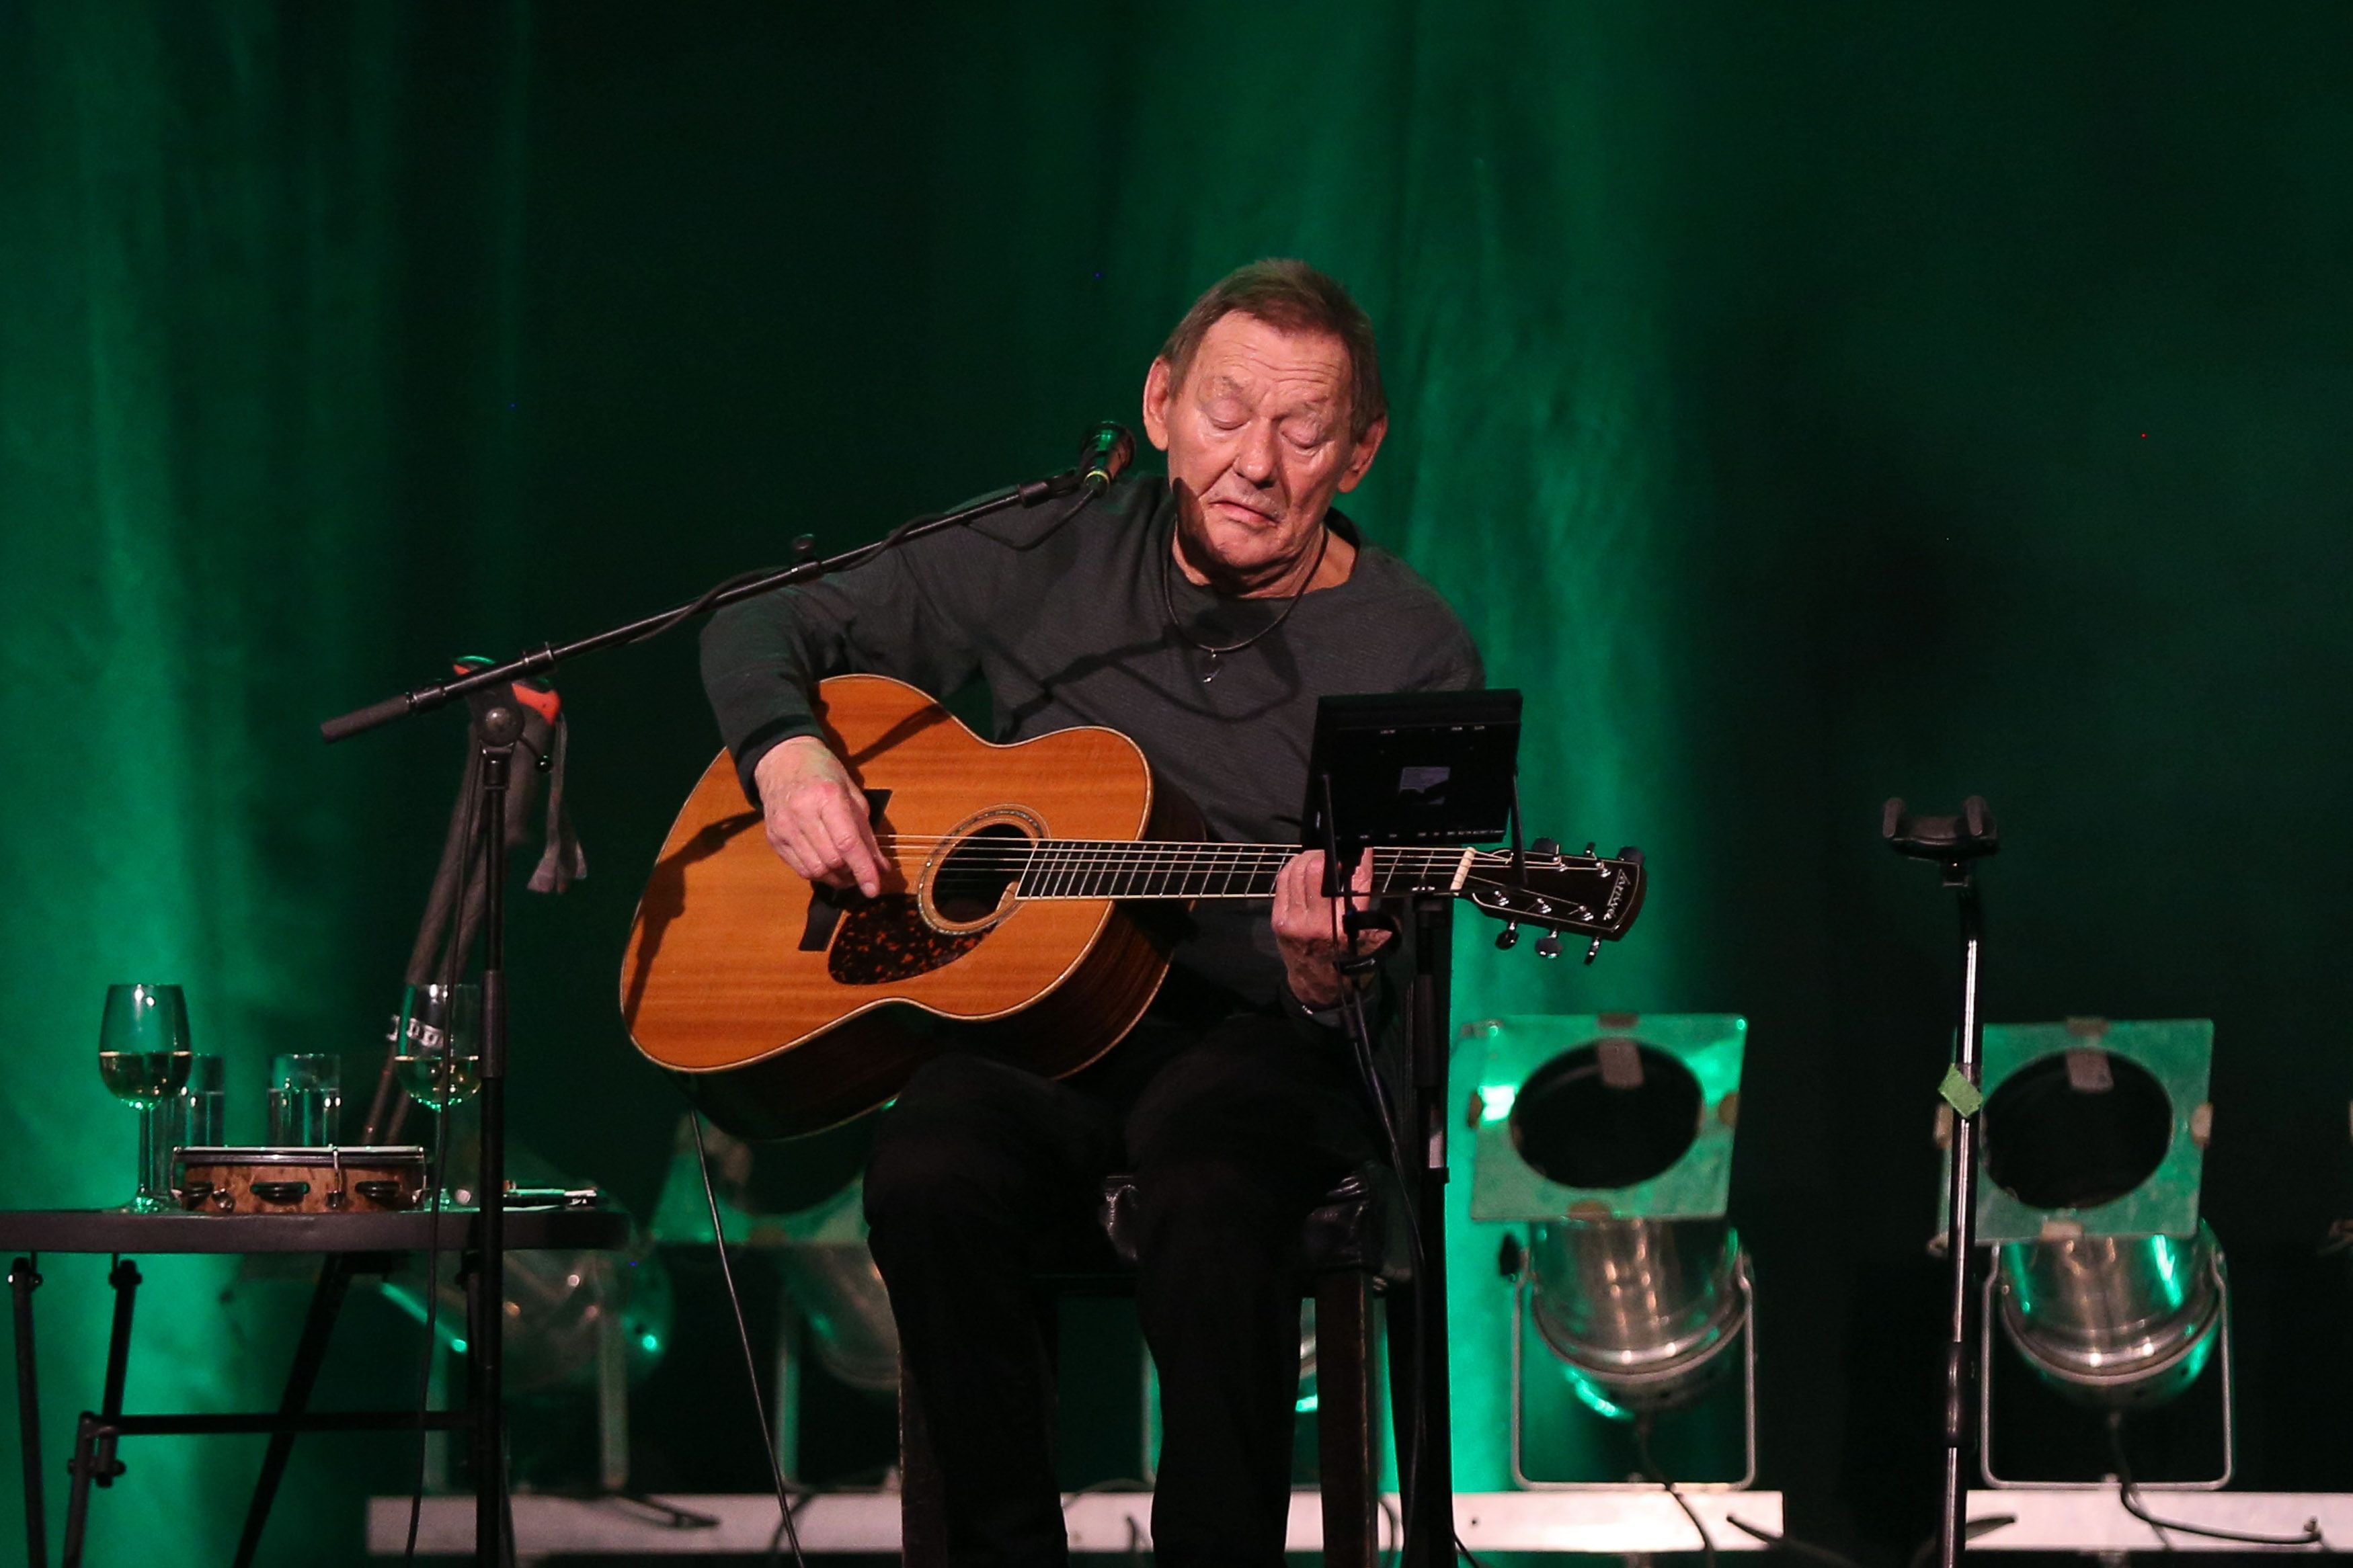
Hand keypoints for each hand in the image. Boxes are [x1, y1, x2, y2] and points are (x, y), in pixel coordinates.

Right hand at [751, 735, 887, 897]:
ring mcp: (783, 827)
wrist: (782, 761)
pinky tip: (827, 864)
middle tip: (861, 872)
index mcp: (827, 797)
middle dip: (851, 874)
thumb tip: (880, 867)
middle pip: (831, 861)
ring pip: (814, 870)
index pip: (847, 844)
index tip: (874, 889)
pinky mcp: (773, 838)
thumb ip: (866, 833)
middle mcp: (802, 813)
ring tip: (846, 871)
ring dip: (835, 877)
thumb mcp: (852, 794)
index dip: (863, 870)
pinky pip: (799, 868)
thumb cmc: (823, 773)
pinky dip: (818, 873)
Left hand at [1271, 849, 1390, 1009]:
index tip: (1362, 847)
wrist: (1321, 988)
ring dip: (1310, 858)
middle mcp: (1319, 923)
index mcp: (1348, 927)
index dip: (1360, 857)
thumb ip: (1382, 907)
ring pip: (1298, 870)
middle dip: (1329, 854)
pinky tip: (1304, 868)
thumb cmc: (1354, 961)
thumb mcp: (1379, 939)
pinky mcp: (1279, 920)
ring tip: (1320, 859)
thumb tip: (1374, 873)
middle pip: (1318, 868)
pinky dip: (1294, 868)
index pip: (1355, 879)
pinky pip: (1283, 881)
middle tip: (1337, 855)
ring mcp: (1295, 921)